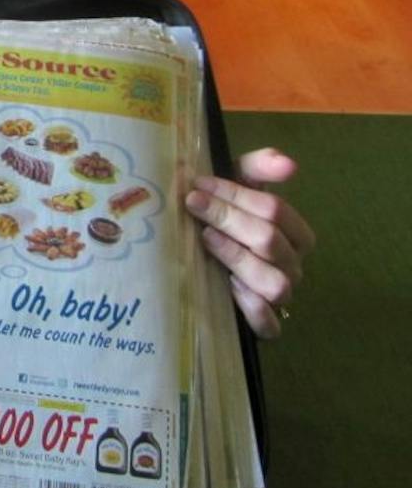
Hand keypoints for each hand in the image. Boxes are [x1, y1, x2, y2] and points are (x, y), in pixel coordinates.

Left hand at [184, 148, 313, 338]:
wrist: (205, 264)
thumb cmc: (225, 219)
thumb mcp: (237, 188)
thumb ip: (257, 168)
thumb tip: (288, 162)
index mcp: (295, 233)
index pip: (275, 209)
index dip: (236, 194)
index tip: (198, 184)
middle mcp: (292, 265)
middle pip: (269, 239)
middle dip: (228, 218)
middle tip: (193, 204)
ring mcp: (280, 295)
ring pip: (273, 281)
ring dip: (237, 257)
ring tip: (206, 239)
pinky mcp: (265, 324)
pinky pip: (269, 324)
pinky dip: (251, 308)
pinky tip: (227, 287)